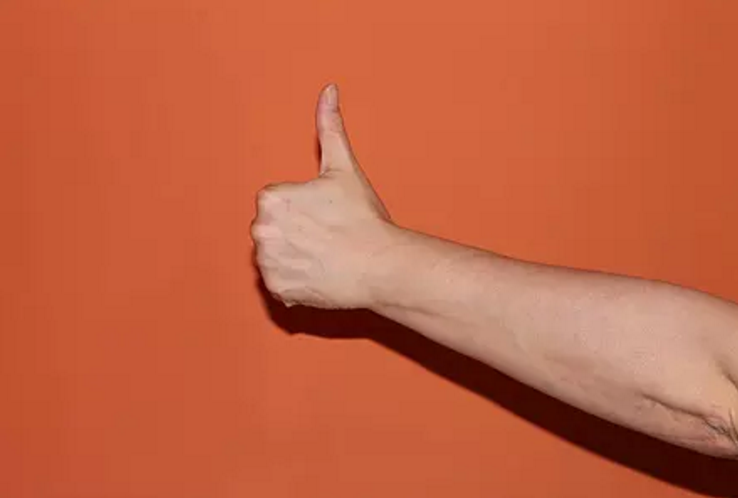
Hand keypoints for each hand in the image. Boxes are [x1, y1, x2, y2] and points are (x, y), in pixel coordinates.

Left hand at [252, 83, 398, 308]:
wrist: (382, 265)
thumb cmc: (363, 218)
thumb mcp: (344, 167)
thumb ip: (329, 127)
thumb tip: (328, 89)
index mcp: (271, 199)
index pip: (277, 202)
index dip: (304, 208)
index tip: (326, 215)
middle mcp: (261, 231)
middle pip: (273, 229)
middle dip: (295, 232)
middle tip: (328, 237)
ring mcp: (268, 264)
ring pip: (275, 256)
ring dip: (294, 257)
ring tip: (325, 256)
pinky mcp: (278, 290)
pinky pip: (280, 283)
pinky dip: (295, 282)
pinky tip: (319, 274)